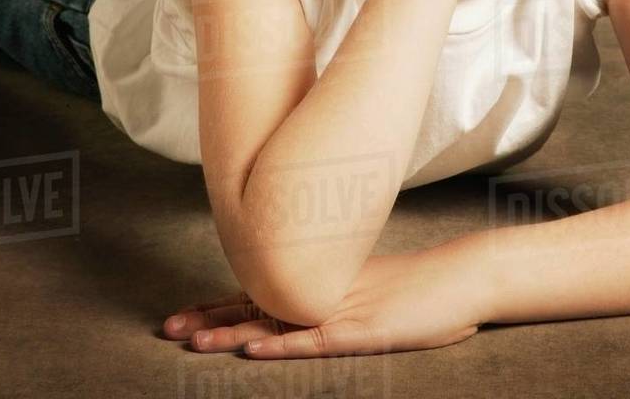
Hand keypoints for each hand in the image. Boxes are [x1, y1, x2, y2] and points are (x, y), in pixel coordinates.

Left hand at [162, 244, 482, 358]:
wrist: (461, 276)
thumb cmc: (418, 289)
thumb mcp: (368, 291)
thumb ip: (333, 298)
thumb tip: (300, 307)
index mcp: (320, 284)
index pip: (261, 295)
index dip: (221, 305)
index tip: (183, 315)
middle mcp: (322, 292)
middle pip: (257, 306)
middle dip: (211, 317)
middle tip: (168, 328)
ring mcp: (341, 310)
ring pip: (277, 323)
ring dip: (233, 333)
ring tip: (194, 343)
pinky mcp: (362, 331)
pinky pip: (316, 341)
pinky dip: (283, 346)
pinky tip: (255, 353)